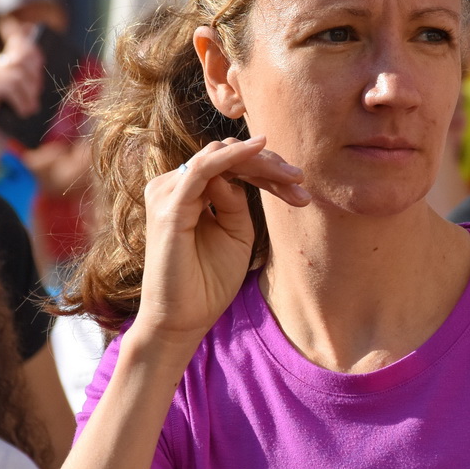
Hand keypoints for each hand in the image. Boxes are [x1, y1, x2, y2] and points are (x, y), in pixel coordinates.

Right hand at [0, 29, 47, 133]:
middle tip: (38, 94)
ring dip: (29, 94)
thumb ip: (32, 81)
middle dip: (34, 76)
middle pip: (21, 59)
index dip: (32, 48)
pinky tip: (24, 112)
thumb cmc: (10, 118)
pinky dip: (20, 101)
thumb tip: (46, 67)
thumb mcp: (25, 97)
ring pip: (17, 75)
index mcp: (4, 65)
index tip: (42, 60)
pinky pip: (8, 87)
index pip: (17, 43)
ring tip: (33, 109)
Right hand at [134, 136, 308, 348]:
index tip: (300, 190)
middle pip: (225, 157)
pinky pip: (203, 169)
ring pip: (219, 157)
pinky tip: (260, 148)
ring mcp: (169, 193)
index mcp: (187, 193)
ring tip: (293, 177)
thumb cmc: (208, 282)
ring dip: (260, 164)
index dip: (266, 172)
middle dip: (267, 165)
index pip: (228, 167)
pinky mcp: (170, 206)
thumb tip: (236, 176)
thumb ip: (236, 203)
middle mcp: (173, 187)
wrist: (182, 320)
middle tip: (301, 179)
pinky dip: (232, 157)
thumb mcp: (235, 234)